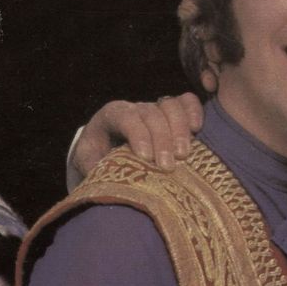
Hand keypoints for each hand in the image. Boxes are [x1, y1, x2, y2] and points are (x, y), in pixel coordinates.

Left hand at [71, 93, 204, 179]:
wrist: (104, 148)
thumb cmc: (97, 157)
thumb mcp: (89, 162)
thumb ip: (96, 169)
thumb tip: (108, 183)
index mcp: (111, 115)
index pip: (126, 117)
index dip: (138, 134)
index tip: (145, 157)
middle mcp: (135, 107)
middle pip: (152, 113)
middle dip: (162, 139)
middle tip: (168, 166)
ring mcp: (155, 107)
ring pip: (171, 105)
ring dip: (180, 129)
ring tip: (183, 155)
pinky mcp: (172, 113)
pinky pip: (186, 102)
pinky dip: (194, 111)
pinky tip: (197, 129)